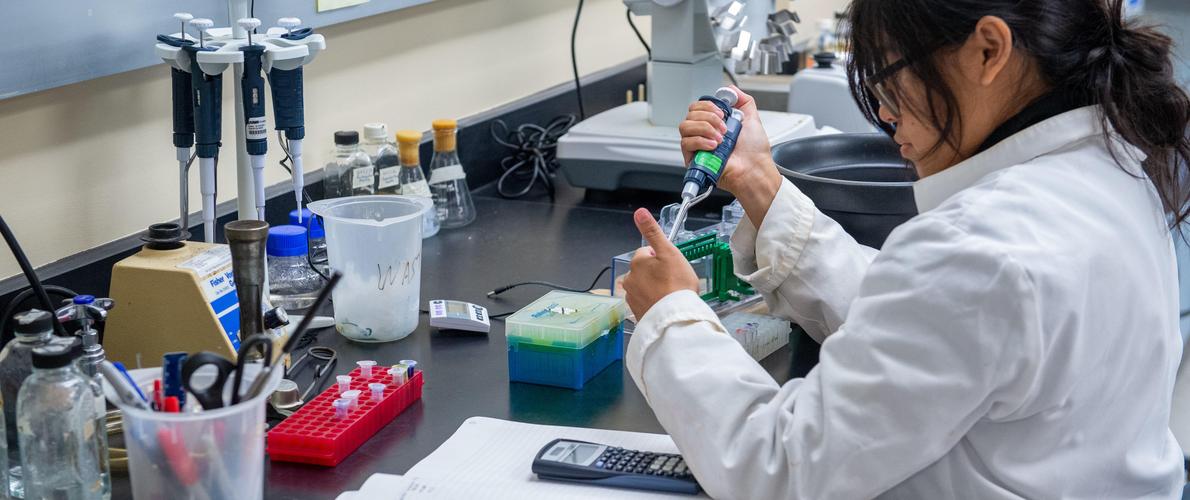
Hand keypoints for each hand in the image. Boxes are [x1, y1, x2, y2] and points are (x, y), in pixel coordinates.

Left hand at [622, 208, 698, 319]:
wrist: (675, 317)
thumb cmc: (676, 284)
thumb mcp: (668, 252)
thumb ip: (652, 232)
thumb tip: (639, 212)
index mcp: (637, 262)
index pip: (647, 252)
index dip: (661, 257)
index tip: (671, 266)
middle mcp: (630, 278)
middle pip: (645, 269)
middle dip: (657, 273)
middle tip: (673, 280)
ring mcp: (632, 296)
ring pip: (645, 285)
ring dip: (655, 288)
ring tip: (670, 293)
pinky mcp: (636, 311)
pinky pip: (645, 301)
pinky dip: (653, 301)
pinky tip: (664, 304)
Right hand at [678, 86, 781, 226]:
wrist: (754, 169)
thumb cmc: (754, 151)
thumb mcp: (751, 117)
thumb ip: (742, 99)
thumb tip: (729, 89)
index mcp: (714, 123)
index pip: (698, 106)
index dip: (708, 105)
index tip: (722, 113)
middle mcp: (704, 133)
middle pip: (690, 114)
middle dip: (708, 117)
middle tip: (723, 127)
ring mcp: (697, 145)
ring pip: (685, 126)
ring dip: (704, 128)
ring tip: (720, 138)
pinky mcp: (693, 159)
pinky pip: (686, 143)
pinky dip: (700, 141)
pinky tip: (713, 145)